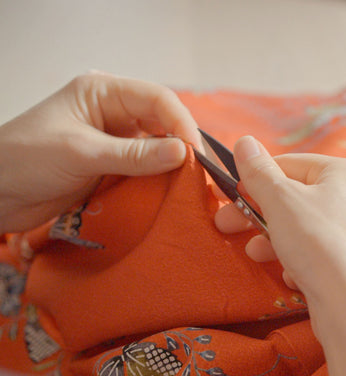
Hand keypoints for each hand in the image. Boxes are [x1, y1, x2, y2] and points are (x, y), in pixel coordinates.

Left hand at [0, 72, 199, 233]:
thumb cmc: (25, 160)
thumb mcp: (81, 153)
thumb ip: (133, 156)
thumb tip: (182, 153)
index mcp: (102, 93)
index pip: (157, 98)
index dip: (181, 122)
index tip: (194, 153)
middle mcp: (112, 113)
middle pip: (162, 122)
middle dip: (182, 143)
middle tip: (199, 171)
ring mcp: (113, 141)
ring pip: (157, 148)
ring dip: (173, 164)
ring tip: (191, 184)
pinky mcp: (111, 167)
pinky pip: (145, 170)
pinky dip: (159, 181)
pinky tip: (171, 193)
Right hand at [215, 137, 345, 375]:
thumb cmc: (320, 245)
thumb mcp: (281, 201)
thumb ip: (259, 172)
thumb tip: (244, 142)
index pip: (290, 164)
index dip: (256, 180)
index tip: (229, 197)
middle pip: (298, 197)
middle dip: (260, 214)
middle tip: (227, 226)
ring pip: (308, 227)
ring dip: (276, 239)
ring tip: (256, 254)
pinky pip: (323, 252)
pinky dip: (303, 260)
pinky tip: (293, 276)